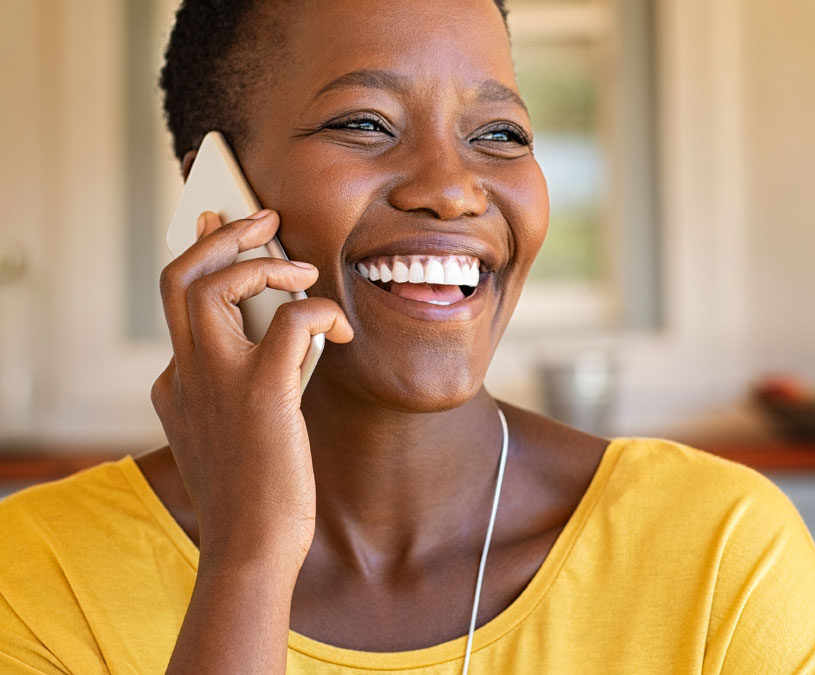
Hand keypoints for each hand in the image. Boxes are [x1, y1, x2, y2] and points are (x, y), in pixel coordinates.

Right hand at [151, 210, 352, 571]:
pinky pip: (288, 320)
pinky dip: (317, 310)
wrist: (251, 549)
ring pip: (213, 284)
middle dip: (220, 235)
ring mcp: (216, 381)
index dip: (200, 258)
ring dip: (262, 262)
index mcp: (175, 383)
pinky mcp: (261, 392)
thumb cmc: (253, 493)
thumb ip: (235, 384)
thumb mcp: (229, 432)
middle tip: (261, 218)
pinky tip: (339, 330)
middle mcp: (184, 374)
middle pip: (180, 276)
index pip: (177, 301)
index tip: (216, 228)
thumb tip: (279, 334)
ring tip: (301, 269)